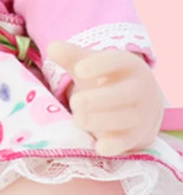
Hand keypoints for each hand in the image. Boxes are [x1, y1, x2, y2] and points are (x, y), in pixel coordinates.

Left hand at [48, 41, 163, 156]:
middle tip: (75, 102)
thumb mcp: (92, 64)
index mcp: (128, 66)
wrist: (142, 103)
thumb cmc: (108, 78)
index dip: (98, 65)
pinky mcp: (135, 137)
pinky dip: (113, 146)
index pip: (116, 61)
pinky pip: (126, 143)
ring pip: (124, 120)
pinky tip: (98, 147)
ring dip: (99, 120)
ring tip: (77, 118)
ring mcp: (140, 115)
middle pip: (123, 94)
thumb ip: (72, 56)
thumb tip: (52, 47)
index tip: (78, 70)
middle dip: (98, 99)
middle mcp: (139, 90)